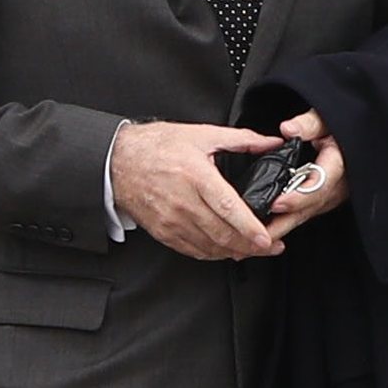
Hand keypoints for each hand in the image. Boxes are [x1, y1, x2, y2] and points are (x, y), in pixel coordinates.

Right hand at [111, 121, 284, 260]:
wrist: (117, 161)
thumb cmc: (156, 146)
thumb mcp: (200, 134)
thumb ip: (241, 139)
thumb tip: (271, 142)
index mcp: (195, 176)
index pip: (228, 207)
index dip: (249, 227)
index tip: (266, 238)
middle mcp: (183, 202)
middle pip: (222, 233)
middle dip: (250, 246)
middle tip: (271, 246)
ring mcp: (172, 221)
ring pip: (210, 247)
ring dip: (234, 252)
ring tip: (254, 250)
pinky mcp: (163, 232)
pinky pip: (193, 251)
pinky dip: (214, 253)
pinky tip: (227, 249)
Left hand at [265, 108, 348, 242]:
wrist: (349, 141)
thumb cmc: (336, 129)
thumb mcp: (326, 119)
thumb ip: (309, 124)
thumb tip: (289, 129)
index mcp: (337, 165)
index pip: (319, 185)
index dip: (297, 196)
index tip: (277, 202)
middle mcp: (335, 187)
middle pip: (307, 209)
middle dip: (282, 223)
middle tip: (258, 233)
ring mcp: (327, 197)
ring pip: (303, 216)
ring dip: (279, 229)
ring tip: (254, 239)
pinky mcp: (319, 202)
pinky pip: (301, 215)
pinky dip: (282, 224)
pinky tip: (263, 232)